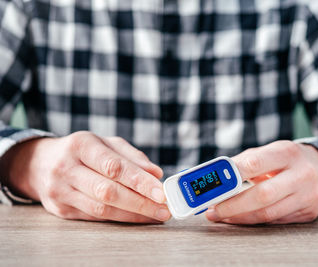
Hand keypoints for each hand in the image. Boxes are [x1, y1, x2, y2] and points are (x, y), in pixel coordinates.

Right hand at [0, 131, 170, 222]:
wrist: (39, 163)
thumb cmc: (81, 151)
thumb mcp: (106, 143)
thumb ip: (132, 157)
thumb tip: (156, 173)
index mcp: (81, 145)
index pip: (114, 166)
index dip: (139, 181)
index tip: (161, 192)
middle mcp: (67, 167)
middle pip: (108, 191)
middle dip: (140, 203)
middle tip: (163, 209)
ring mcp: (60, 190)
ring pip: (101, 208)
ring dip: (133, 214)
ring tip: (155, 215)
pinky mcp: (59, 209)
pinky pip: (94, 217)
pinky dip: (119, 218)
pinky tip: (136, 217)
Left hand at [205, 141, 317, 223]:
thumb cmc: (287, 160)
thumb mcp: (269, 152)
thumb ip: (244, 162)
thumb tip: (216, 177)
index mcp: (287, 152)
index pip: (255, 163)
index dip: (232, 176)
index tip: (213, 186)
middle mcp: (302, 174)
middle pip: (262, 195)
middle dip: (233, 206)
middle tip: (213, 210)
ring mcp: (308, 195)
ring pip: (268, 214)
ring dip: (240, 217)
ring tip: (221, 216)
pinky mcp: (309, 212)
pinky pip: (275, 221)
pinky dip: (254, 221)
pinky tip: (240, 218)